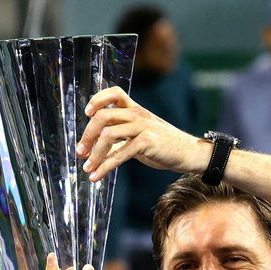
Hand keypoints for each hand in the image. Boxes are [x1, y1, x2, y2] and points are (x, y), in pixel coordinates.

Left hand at [76, 86, 205, 181]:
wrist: (190, 153)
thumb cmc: (163, 146)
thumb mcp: (140, 137)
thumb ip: (121, 137)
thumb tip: (95, 148)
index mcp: (136, 110)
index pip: (115, 93)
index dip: (98, 99)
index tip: (87, 114)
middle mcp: (138, 115)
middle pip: (103, 116)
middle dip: (87, 135)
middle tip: (80, 152)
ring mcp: (143, 127)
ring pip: (108, 135)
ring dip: (94, 154)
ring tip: (87, 168)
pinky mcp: (147, 142)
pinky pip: (120, 154)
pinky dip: (104, 167)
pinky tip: (96, 176)